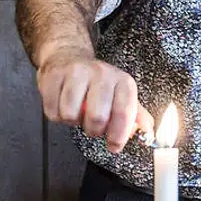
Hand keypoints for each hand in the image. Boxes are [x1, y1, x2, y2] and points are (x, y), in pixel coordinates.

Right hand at [36, 51, 153, 153]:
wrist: (68, 56)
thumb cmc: (96, 80)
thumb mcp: (120, 93)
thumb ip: (135, 114)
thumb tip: (148, 130)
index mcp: (122, 81)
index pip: (124, 113)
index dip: (118, 135)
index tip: (114, 145)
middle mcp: (101, 74)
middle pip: (97, 117)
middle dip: (93, 130)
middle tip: (92, 125)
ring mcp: (76, 73)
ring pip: (71, 114)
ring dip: (72, 121)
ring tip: (76, 111)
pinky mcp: (54, 75)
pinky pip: (52, 110)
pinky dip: (56, 115)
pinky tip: (62, 104)